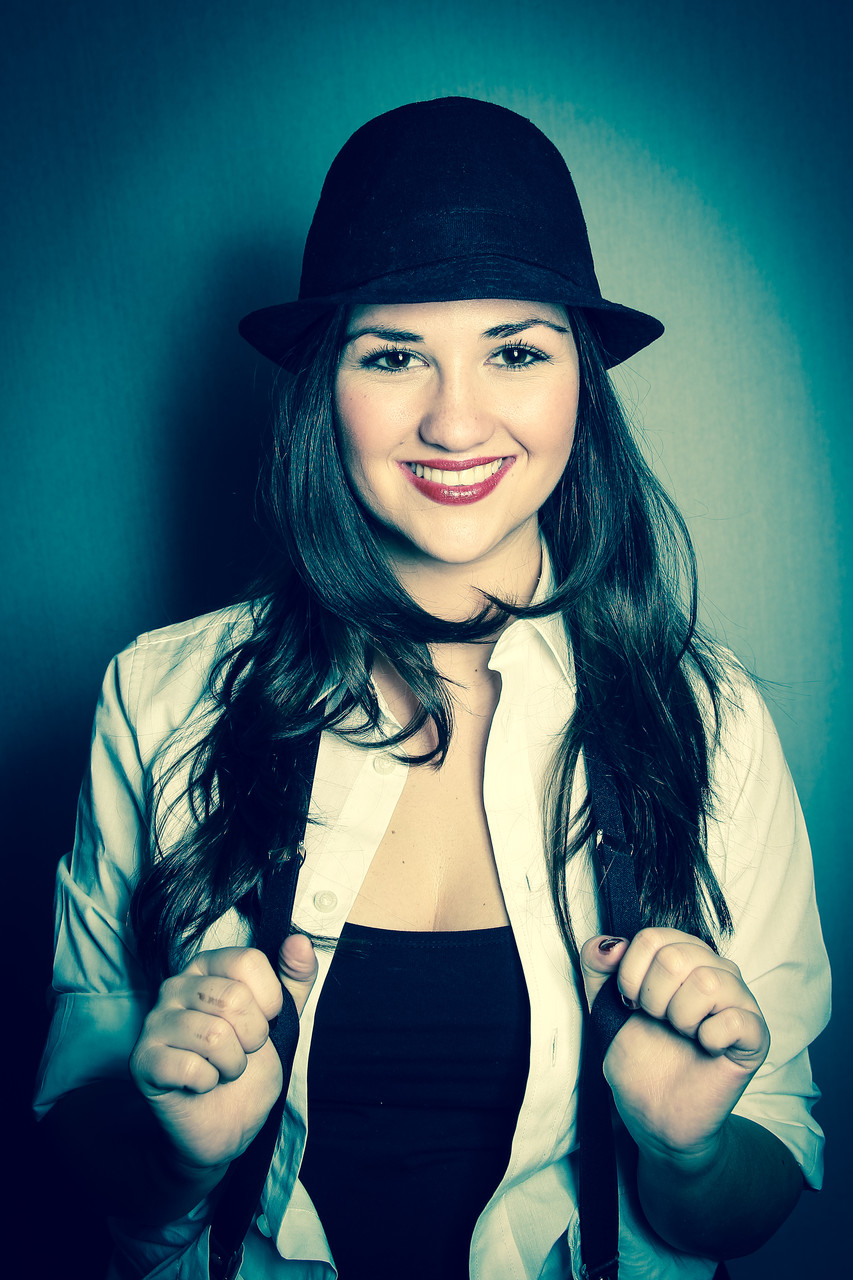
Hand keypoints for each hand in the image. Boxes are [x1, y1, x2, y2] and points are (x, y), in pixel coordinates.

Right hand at [130, 936, 317, 1170]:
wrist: (228, 1123)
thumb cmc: (251, 1066)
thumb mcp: (283, 1019)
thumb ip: (295, 979)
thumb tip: (300, 941)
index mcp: (207, 966)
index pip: (249, 961)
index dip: (269, 1001)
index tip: (264, 1020)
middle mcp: (175, 986)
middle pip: (233, 998)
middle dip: (253, 1037)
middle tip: (242, 1051)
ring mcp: (154, 1022)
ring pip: (215, 1035)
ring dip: (233, 1063)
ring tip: (223, 1068)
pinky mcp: (142, 1060)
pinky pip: (190, 1067)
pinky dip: (208, 1082)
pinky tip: (201, 1083)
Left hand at [580, 928, 769, 1169]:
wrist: (655, 1110)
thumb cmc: (639, 1055)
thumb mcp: (603, 1004)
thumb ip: (596, 965)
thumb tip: (611, 944)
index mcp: (682, 954)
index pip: (652, 938)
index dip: (631, 975)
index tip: (631, 1002)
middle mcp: (714, 969)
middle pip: (676, 957)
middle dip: (653, 998)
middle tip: (658, 1022)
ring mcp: (739, 1000)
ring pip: (707, 981)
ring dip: (679, 1017)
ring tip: (682, 1033)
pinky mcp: (755, 1035)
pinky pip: (734, 1019)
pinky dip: (708, 1037)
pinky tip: (705, 1047)